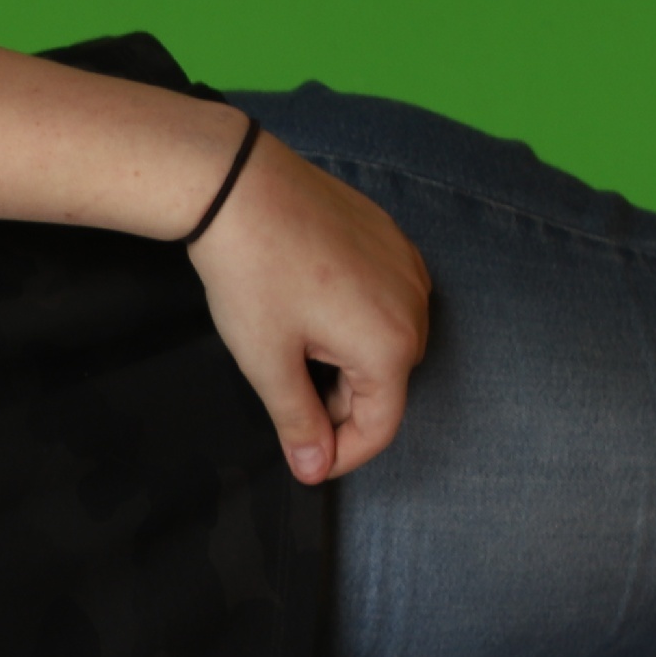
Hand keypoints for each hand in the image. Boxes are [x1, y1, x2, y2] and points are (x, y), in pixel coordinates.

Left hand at [186, 138, 429, 484]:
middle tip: (285, 393)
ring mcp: (409, 267)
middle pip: (386, 385)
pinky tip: (308, 308)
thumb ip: (298, 421)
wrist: (240, 188)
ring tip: (292, 345)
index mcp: (391, 346)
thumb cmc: (253, 274)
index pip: (381, 427)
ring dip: (345, 361)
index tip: (305, 462)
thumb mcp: (269, 363)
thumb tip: (314, 467)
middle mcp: (416, 307)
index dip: (342, 455)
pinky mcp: (392, 239)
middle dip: (339, 404)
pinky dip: (352, 319)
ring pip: (385, 341)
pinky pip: (385, 298)